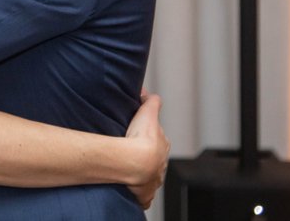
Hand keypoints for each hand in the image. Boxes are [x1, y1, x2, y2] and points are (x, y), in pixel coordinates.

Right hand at [123, 91, 168, 207]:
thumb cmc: (142, 138)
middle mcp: (161, 164)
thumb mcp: (147, 112)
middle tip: (129, 152)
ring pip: (148, 177)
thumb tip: (149, 94)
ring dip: (139, 174)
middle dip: (145, 157)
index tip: (138, 136)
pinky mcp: (144, 194)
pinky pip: (141, 195)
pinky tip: (128, 188)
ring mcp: (153, 180)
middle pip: (154, 159)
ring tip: (126, 169)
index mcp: (162, 146)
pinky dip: (137, 192)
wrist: (137, 162)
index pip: (158, 141)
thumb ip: (151, 101)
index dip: (148, 138)